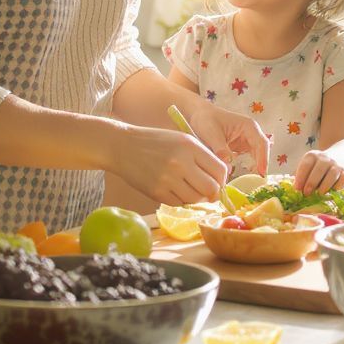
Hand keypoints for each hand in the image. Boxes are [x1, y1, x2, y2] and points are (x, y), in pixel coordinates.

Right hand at [110, 125, 228, 204]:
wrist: (122, 146)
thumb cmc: (155, 141)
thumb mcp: (181, 140)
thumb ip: (201, 156)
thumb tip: (219, 180)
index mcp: (190, 146)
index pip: (220, 170)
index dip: (222, 179)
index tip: (217, 181)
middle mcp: (181, 162)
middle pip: (211, 188)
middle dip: (213, 193)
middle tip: (207, 191)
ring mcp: (168, 179)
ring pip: (196, 199)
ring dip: (196, 197)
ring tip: (188, 188)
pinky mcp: (157, 192)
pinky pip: (179, 203)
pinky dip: (181, 200)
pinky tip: (175, 190)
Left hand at [186, 104, 270, 176]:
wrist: (199, 115)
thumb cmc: (206, 120)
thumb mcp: (212, 134)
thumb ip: (221, 150)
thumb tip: (229, 167)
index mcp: (248, 126)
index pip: (261, 143)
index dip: (263, 158)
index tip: (261, 172)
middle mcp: (251, 133)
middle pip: (262, 150)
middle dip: (261, 165)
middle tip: (259, 181)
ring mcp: (247, 140)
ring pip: (257, 155)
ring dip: (257, 166)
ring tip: (254, 181)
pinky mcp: (241, 147)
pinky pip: (249, 158)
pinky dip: (249, 166)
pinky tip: (246, 176)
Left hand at [294, 150, 343, 193]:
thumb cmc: (321, 167)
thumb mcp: (310, 166)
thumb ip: (302, 176)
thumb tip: (293, 190)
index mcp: (312, 156)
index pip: (305, 166)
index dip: (300, 178)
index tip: (297, 189)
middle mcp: (325, 158)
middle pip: (317, 171)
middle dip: (311, 183)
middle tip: (306, 194)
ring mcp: (337, 165)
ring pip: (331, 176)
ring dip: (324, 186)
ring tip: (319, 194)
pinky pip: (342, 181)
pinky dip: (337, 187)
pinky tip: (333, 190)